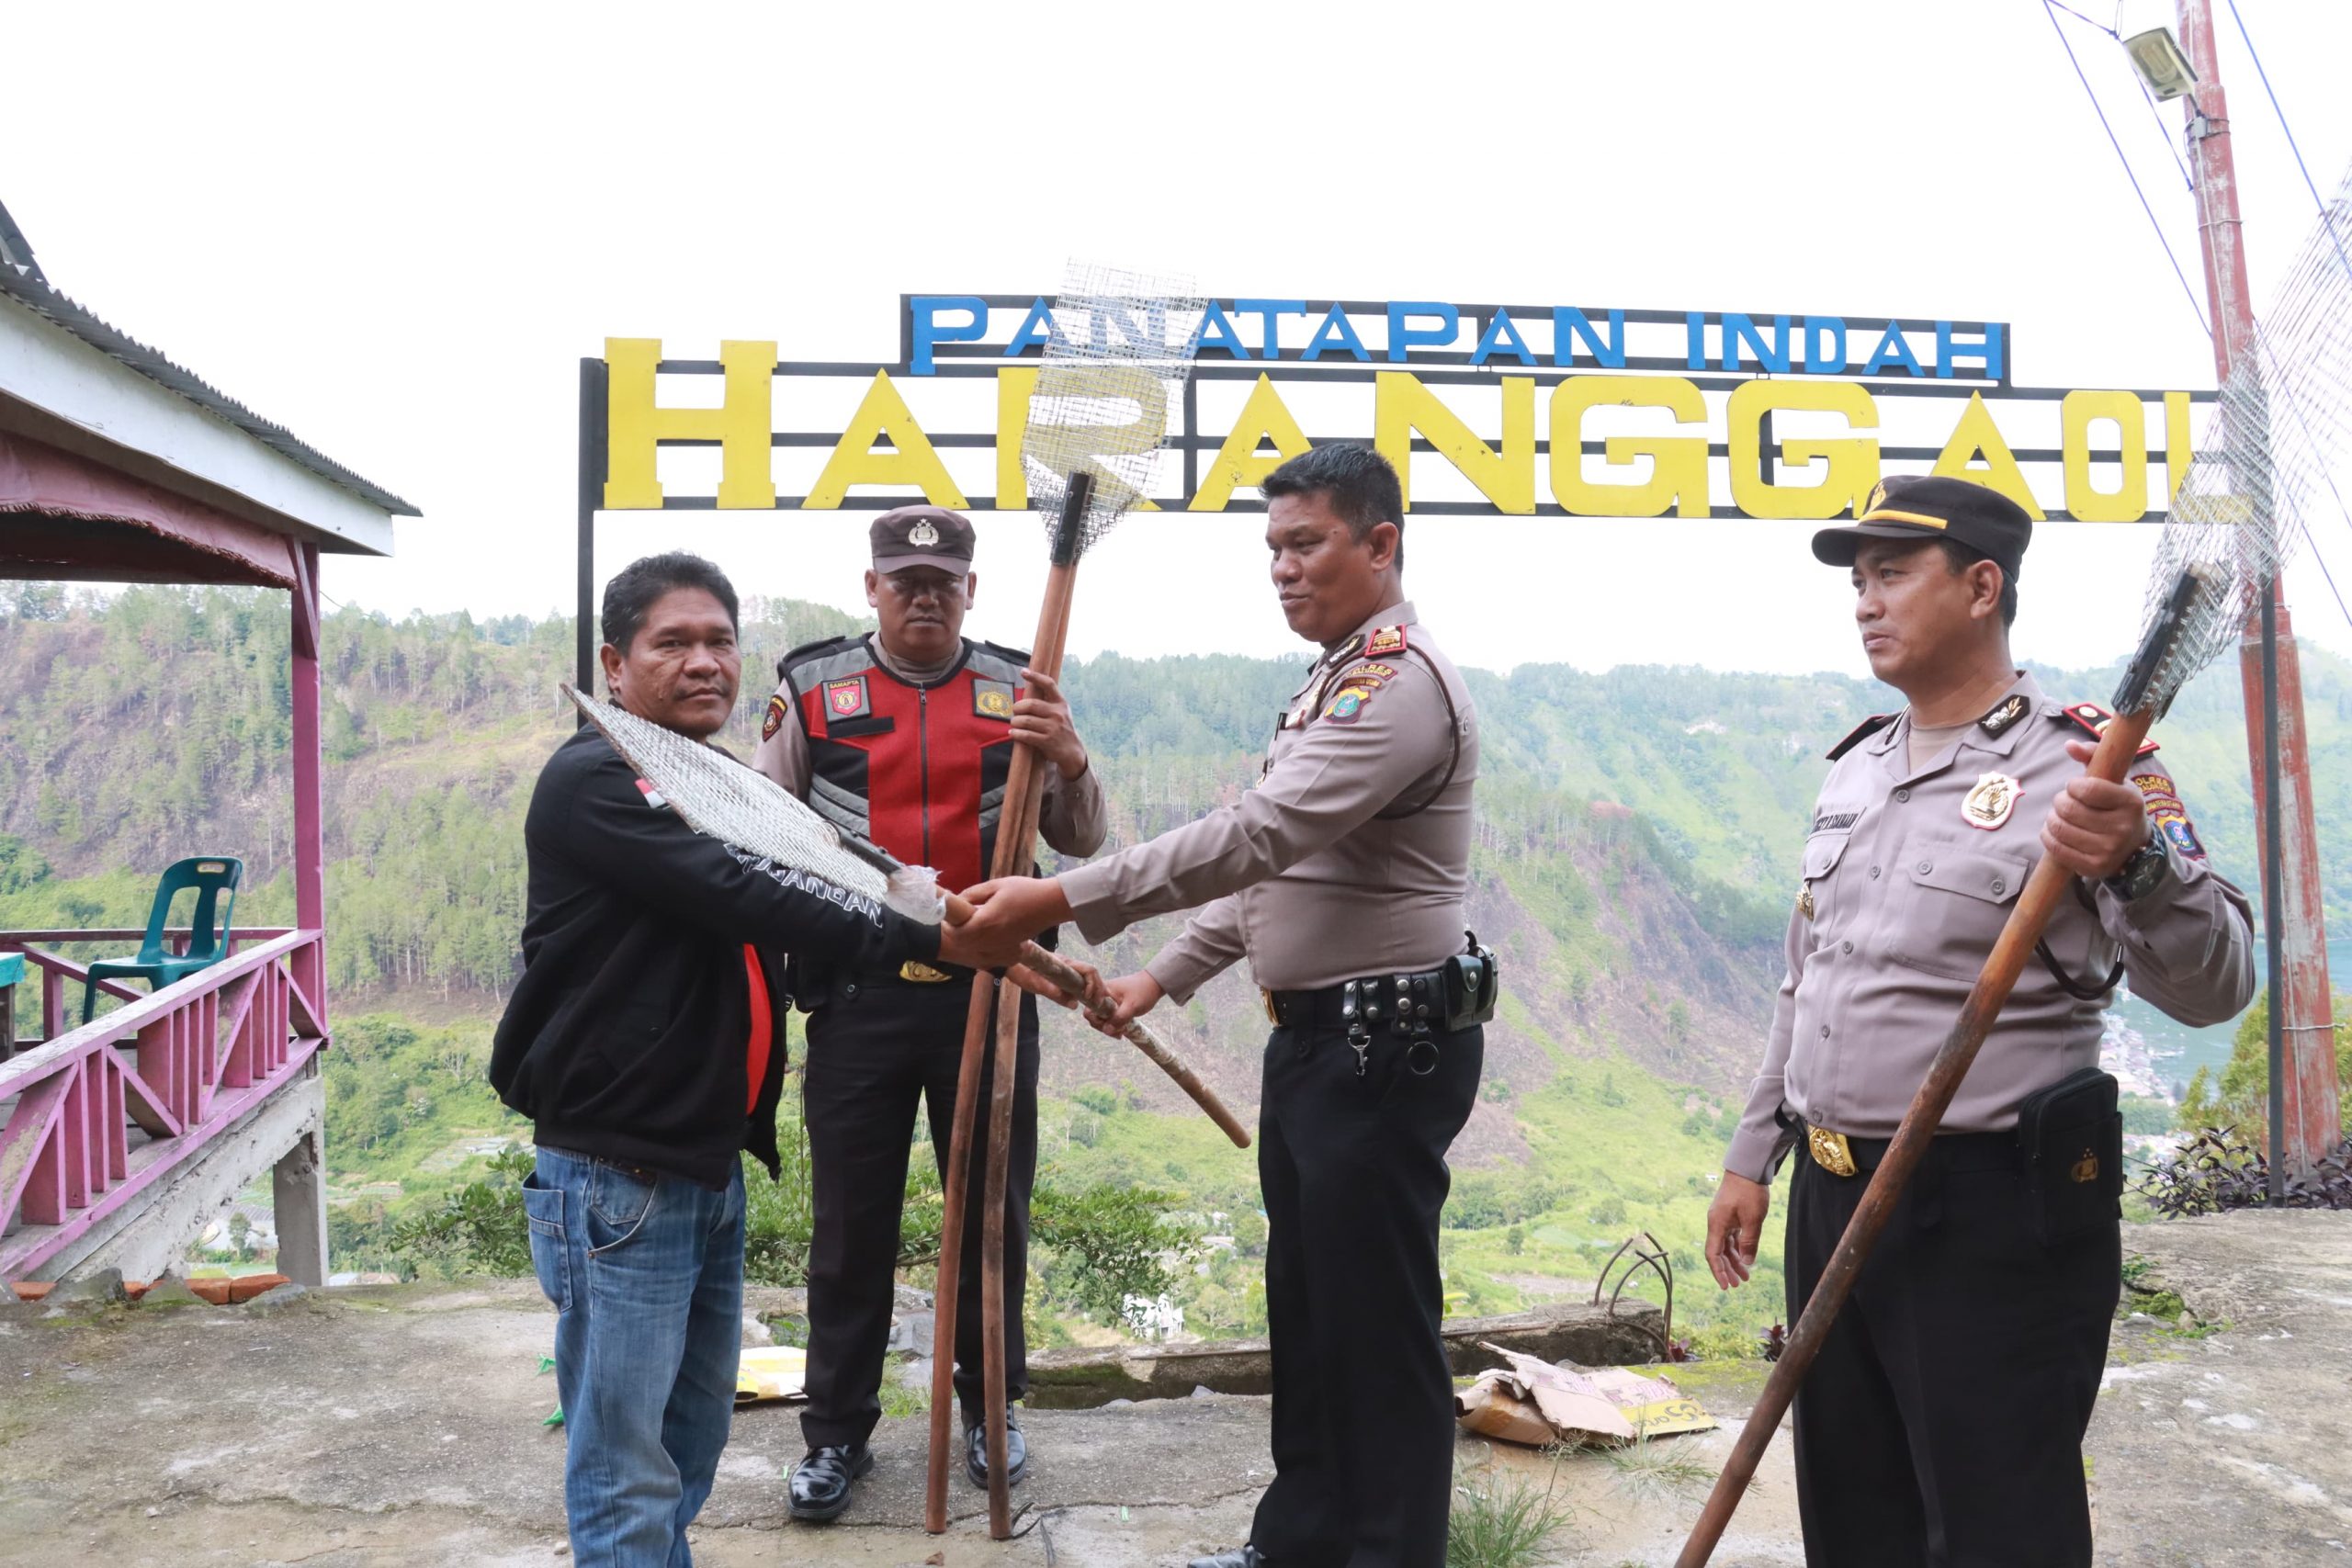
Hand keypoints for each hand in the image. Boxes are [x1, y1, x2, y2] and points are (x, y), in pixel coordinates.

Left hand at [959, 875, 1076, 952]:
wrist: (1050, 904)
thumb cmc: (1023, 891)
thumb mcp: (995, 885)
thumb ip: (972, 893)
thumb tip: (956, 901)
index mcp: (986, 921)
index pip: (957, 933)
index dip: (949, 926)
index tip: (951, 917)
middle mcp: (991, 938)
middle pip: (964, 945)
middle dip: (957, 934)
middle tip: (959, 921)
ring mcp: (1001, 946)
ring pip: (974, 952)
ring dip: (968, 942)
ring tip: (972, 927)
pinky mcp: (1009, 950)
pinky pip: (989, 956)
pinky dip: (983, 950)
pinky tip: (985, 939)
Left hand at [1008, 954, 1098, 1009]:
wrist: (1009, 964)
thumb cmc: (1020, 972)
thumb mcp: (1035, 985)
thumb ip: (1054, 993)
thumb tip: (1074, 1004)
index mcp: (1064, 963)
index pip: (1088, 970)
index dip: (1094, 984)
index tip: (1089, 997)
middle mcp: (1068, 963)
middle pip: (1092, 972)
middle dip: (1099, 988)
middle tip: (1098, 1004)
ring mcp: (1066, 967)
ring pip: (1087, 975)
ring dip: (1095, 988)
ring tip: (1095, 1003)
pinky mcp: (1062, 972)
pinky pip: (1079, 978)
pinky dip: (1087, 988)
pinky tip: (1086, 998)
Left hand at [1012, 668, 1088, 778]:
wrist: (1072, 751)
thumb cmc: (1061, 729)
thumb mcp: (1060, 713)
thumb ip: (1047, 703)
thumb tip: (1026, 694)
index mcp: (1061, 703)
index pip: (1049, 684)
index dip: (1035, 676)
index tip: (1023, 671)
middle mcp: (1058, 713)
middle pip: (1031, 704)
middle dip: (1018, 707)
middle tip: (1014, 712)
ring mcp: (1053, 727)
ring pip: (1026, 720)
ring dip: (1015, 722)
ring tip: (1013, 724)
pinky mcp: (1048, 741)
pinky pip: (1026, 735)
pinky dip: (1016, 733)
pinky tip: (1013, 733)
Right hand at [1085, 972, 1164, 1036]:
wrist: (1155, 983)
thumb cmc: (1143, 991)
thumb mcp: (1132, 1006)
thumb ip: (1119, 1018)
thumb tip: (1106, 1030)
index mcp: (1102, 991)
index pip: (1089, 1009)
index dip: (1096, 1020)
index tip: (1108, 1026)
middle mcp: (1101, 995)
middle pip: (1093, 1015)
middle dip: (1103, 1026)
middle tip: (1118, 1033)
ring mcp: (1107, 1000)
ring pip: (1100, 1018)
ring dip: (1108, 1027)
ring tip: (1121, 1033)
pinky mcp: (1113, 1005)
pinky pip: (1107, 1017)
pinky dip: (1113, 1024)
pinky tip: (1121, 1030)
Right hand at [1705, 1172, 1769, 1289]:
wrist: (1748, 1168)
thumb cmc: (1749, 1192)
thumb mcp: (1752, 1219)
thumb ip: (1749, 1242)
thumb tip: (1747, 1262)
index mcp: (1717, 1225)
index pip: (1713, 1254)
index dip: (1718, 1271)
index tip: (1726, 1286)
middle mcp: (1716, 1223)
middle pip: (1718, 1252)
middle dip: (1727, 1269)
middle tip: (1738, 1284)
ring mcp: (1723, 1219)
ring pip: (1725, 1245)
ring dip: (1734, 1260)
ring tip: (1745, 1275)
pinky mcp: (1730, 1215)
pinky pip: (1731, 1237)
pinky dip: (1737, 1248)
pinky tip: (1746, 1257)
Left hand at [2041, 739, 2148, 879]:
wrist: (2133, 846)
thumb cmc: (2117, 805)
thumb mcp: (2114, 779)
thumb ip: (2093, 756)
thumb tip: (2069, 745)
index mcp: (2131, 802)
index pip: (2087, 788)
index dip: (2073, 786)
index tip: (2076, 787)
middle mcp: (2122, 828)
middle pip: (2068, 809)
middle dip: (2060, 801)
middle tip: (2065, 802)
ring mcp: (2108, 850)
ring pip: (2058, 828)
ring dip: (2052, 818)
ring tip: (2061, 815)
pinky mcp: (2093, 867)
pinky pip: (2055, 848)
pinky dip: (2048, 835)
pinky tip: (2056, 831)